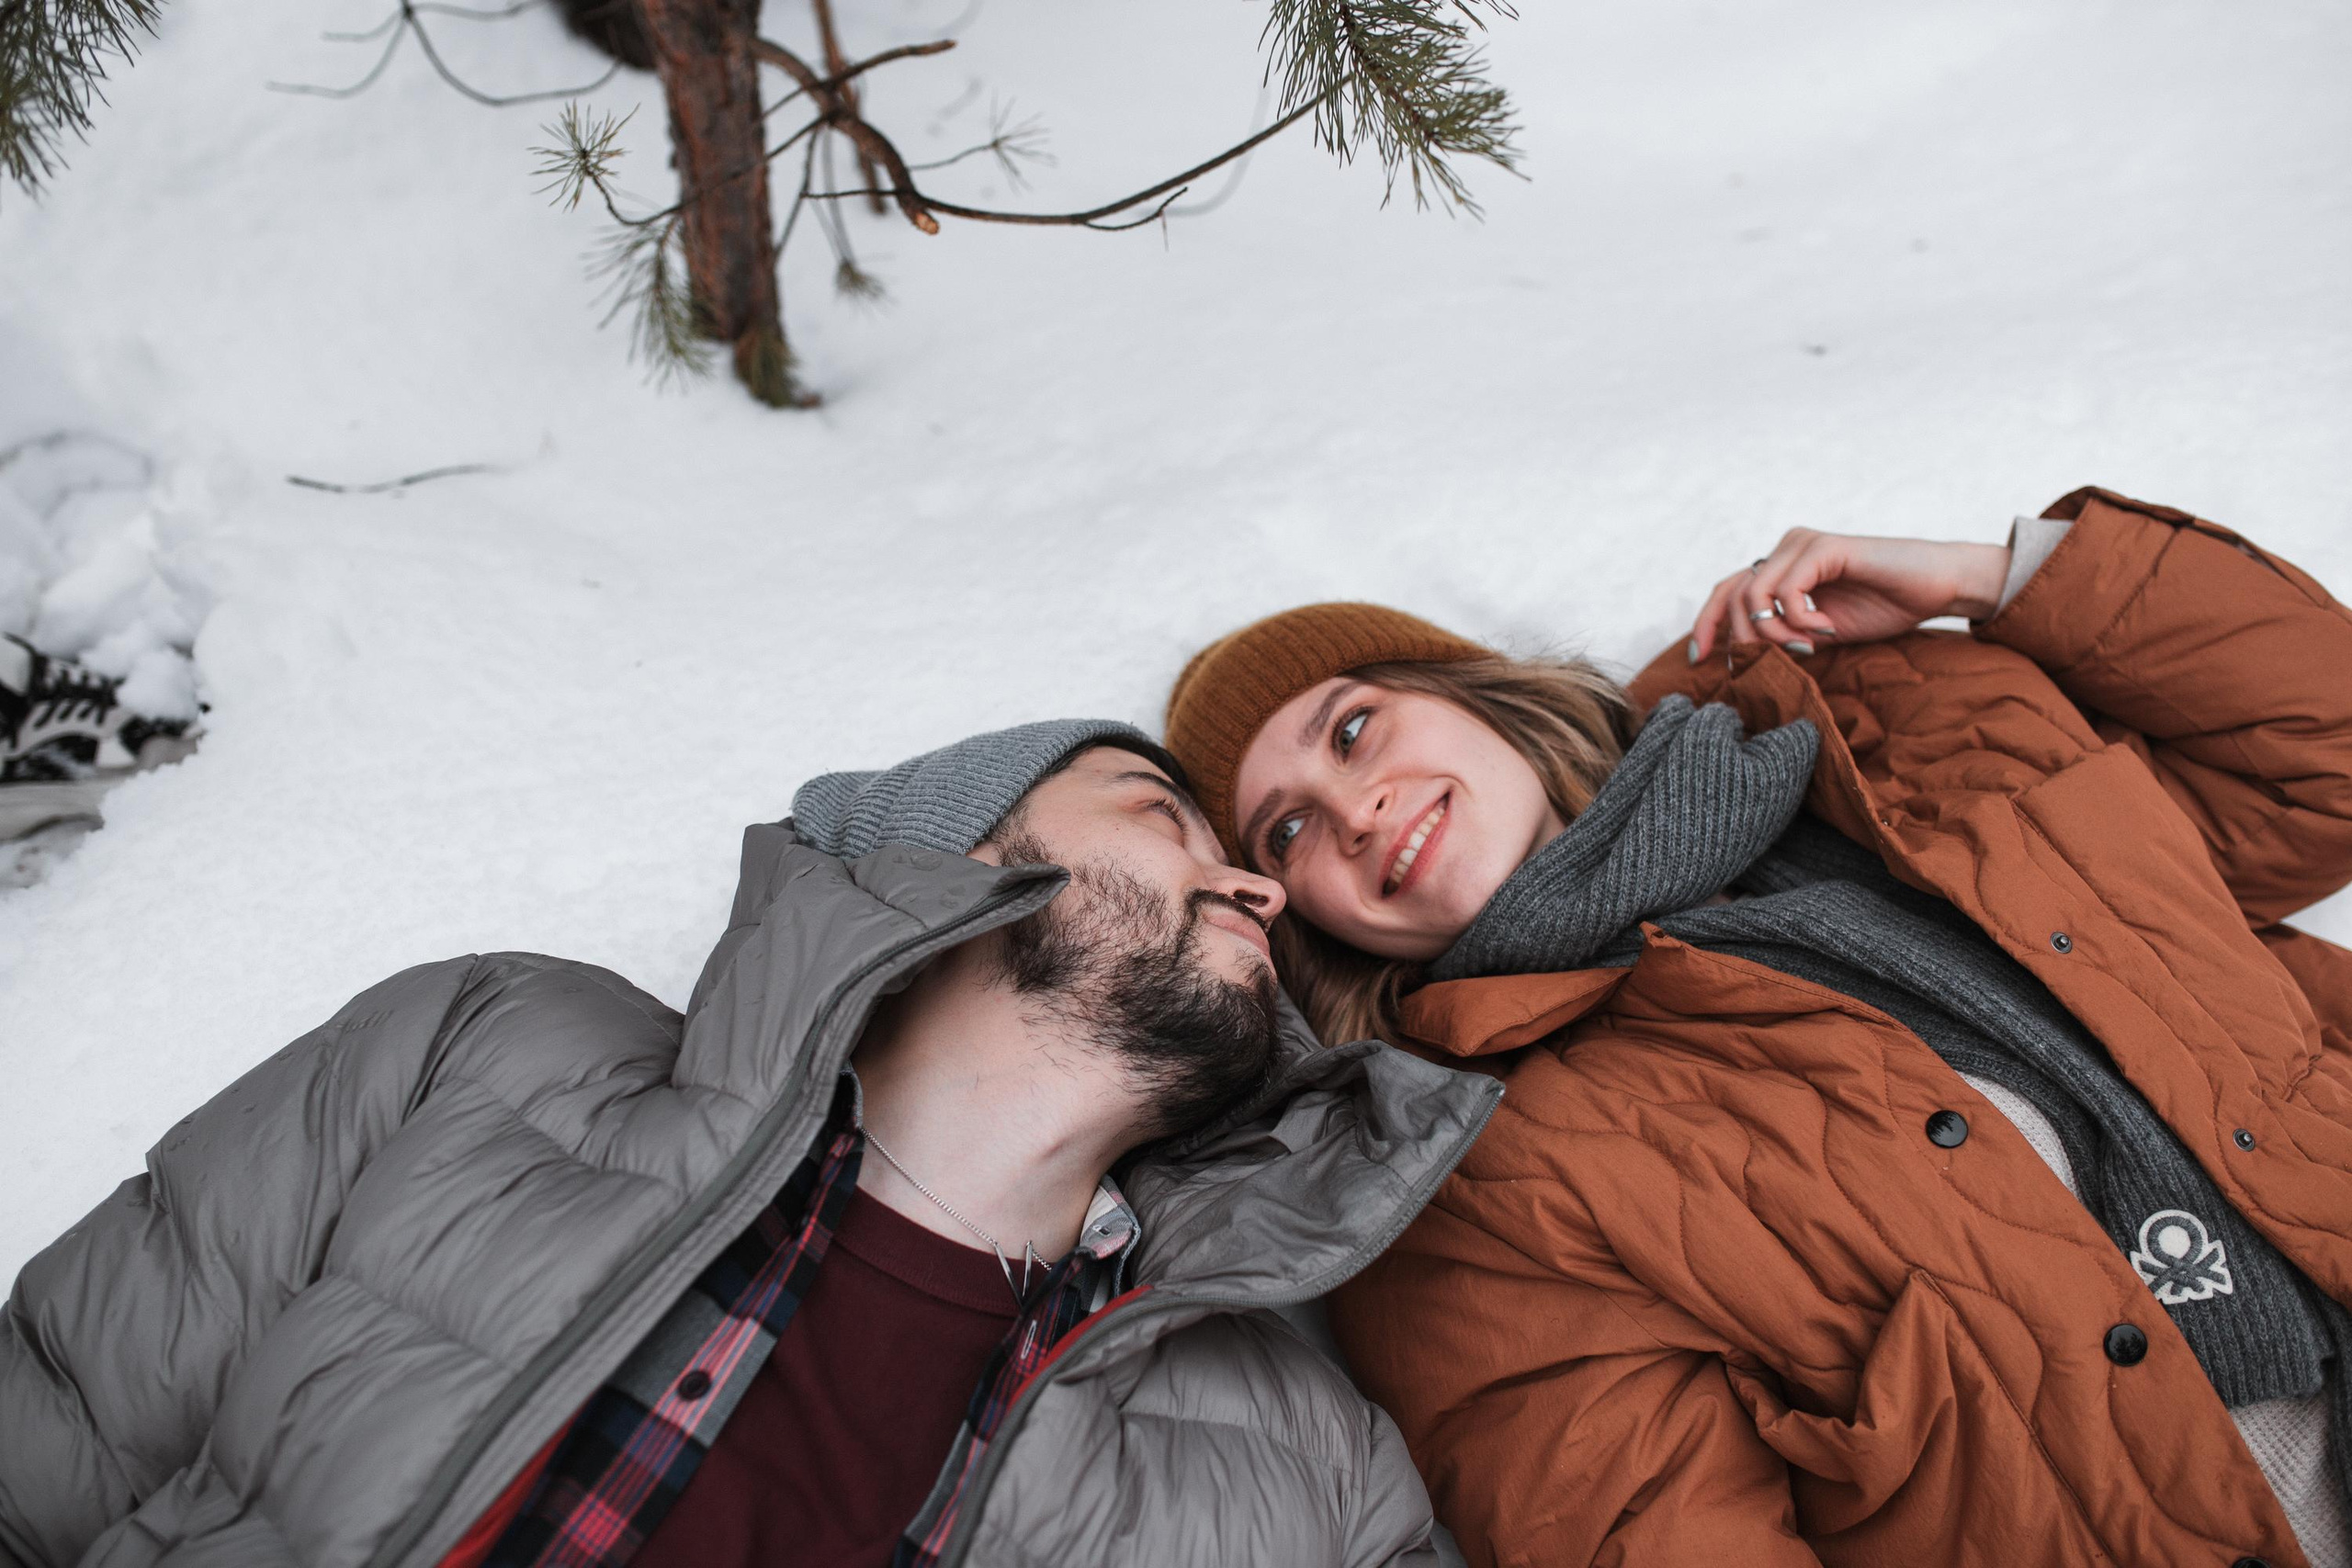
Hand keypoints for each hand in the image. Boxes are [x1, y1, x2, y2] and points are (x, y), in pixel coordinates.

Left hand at [1688, 530, 2011, 661]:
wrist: (1937, 587)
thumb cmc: (1885, 606)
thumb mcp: (1820, 630)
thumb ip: (1784, 635)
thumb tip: (1743, 657)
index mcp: (1782, 566)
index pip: (1726, 592)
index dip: (1707, 625)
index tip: (1697, 660)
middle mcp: (1786, 548)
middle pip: (1732, 595)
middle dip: (1743, 638)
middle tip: (1778, 660)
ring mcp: (1803, 543)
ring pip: (1754, 595)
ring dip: (1776, 633)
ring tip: (1810, 646)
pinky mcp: (1824, 547)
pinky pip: (1786, 590)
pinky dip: (1799, 620)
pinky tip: (1827, 631)